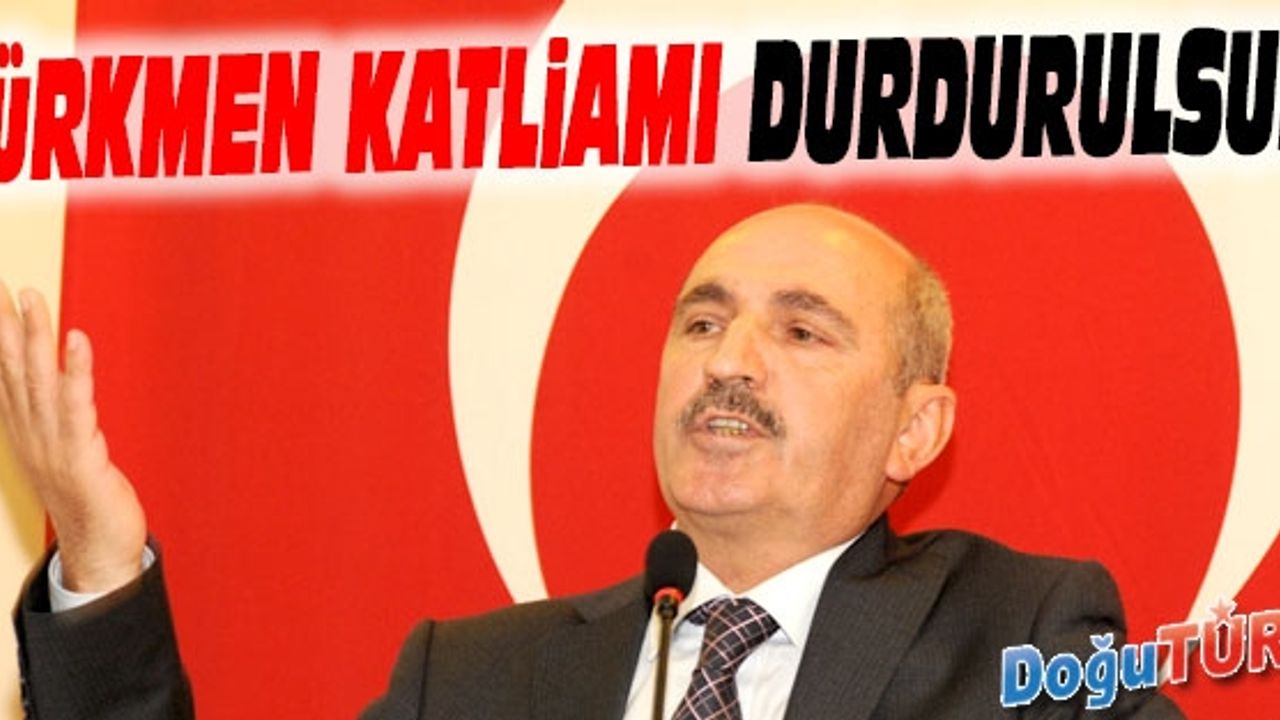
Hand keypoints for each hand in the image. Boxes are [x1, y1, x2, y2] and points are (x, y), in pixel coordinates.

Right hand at [0, 281, 146, 593]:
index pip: (4, 376)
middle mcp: (33, 435)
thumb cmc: (86, 500)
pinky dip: (76, 371)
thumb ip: (56, 420)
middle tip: (5, 284)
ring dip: (36, 339)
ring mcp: (53, 446)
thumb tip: (53, 386)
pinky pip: (78, 407)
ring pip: (41, 382)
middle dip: (9, 326)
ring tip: (33, 299)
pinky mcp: (82, 457)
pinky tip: (77, 340)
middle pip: (15, 372)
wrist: (98, 552)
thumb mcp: (62, 454)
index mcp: (26, 433)